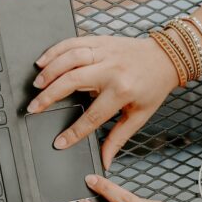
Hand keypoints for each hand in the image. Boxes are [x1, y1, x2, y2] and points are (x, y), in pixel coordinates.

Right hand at [28, 36, 177, 169]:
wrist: (166, 58)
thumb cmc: (153, 88)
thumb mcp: (139, 116)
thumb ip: (118, 139)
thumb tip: (105, 161)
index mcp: (122, 91)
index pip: (91, 116)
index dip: (74, 132)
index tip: (59, 142)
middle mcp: (111, 70)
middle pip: (72, 82)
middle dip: (49, 96)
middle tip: (34, 108)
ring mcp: (105, 52)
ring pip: (69, 58)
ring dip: (49, 71)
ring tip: (36, 84)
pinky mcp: (101, 41)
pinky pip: (73, 42)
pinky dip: (55, 50)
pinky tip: (43, 60)